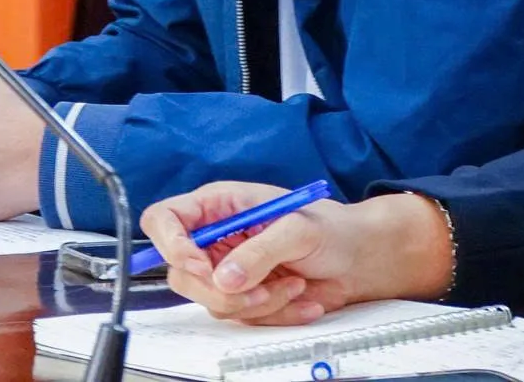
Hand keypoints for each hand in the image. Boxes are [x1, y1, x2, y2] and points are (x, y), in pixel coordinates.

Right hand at [142, 185, 453, 326]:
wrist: (359, 261)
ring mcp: (228, 271)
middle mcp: (216, 238)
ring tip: (292, 285)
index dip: (172, 245)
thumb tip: (224, 278)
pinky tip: (301, 297)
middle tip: (257, 290)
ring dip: (257, 303)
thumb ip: (258, 251)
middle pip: (181, 273)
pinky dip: (274, 313)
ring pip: (213, 301)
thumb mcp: (297, 229)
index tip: (201, 267)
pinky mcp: (245, 298)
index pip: (164, 219)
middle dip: (221, 290)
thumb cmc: (332, 229)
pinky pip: (241, 318)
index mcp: (219, 205)